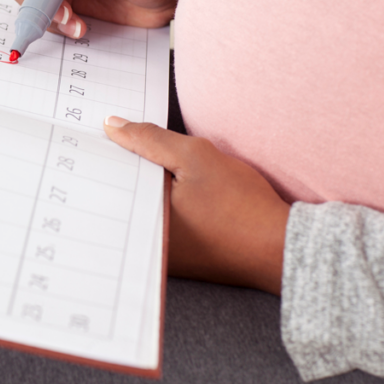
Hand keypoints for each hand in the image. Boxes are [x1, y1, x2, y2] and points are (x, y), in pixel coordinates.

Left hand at [104, 116, 289, 294]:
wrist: (281, 247)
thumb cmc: (242, 206)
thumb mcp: (195, 157)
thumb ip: (150, 139)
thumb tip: (112, 126)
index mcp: (142, 225)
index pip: (109, 182)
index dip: (107, 154)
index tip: (102, 132)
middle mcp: (146, 246)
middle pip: (121, 196)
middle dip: (123, 168)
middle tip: (123, 137)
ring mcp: (163, 255)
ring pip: (140, 207)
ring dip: (143, 184)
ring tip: (151, 158)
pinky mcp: (180, 257)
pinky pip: (158, 221)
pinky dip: (160, 201)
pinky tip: (173, 184)